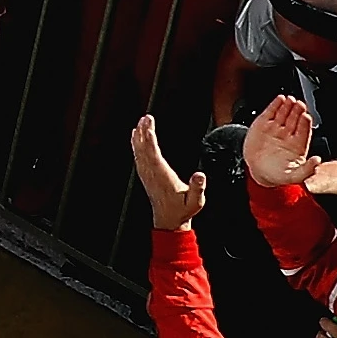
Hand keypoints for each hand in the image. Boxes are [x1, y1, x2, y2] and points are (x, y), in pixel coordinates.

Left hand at [133, 115, 210, 229]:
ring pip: (139, 151)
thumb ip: (198, 188)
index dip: (150, 138)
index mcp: (162, 176)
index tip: (149, 125)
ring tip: (141, 122)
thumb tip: (200, 174)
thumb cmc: (183, 210)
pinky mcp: (145, 175)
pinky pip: (138, 156)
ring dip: (140, 135)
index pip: (154, 153)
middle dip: (145, 131)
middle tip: (146, 117)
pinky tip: (136, 136)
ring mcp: (146, 174)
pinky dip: (137, 144)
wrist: (169, 220)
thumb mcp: (196, 201)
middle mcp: (151, 173)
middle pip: (144, 148)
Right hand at [238, 91, 319, 194]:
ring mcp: (275, 128)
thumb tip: (317, 160)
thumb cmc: (276, 175)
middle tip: (299, 104)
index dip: (305, 123)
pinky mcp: (262, 124)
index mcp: (298, 145)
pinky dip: (274, 105)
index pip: (304, 130)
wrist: (257, 171)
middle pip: (294, 119)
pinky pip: (270, 112)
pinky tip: (279, 99)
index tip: (306, 116)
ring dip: (287, 106)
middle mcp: (288, 135)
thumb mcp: (294, 176)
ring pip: (284, 113)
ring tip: (290, 99)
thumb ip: (307, 170)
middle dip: (297, 111)